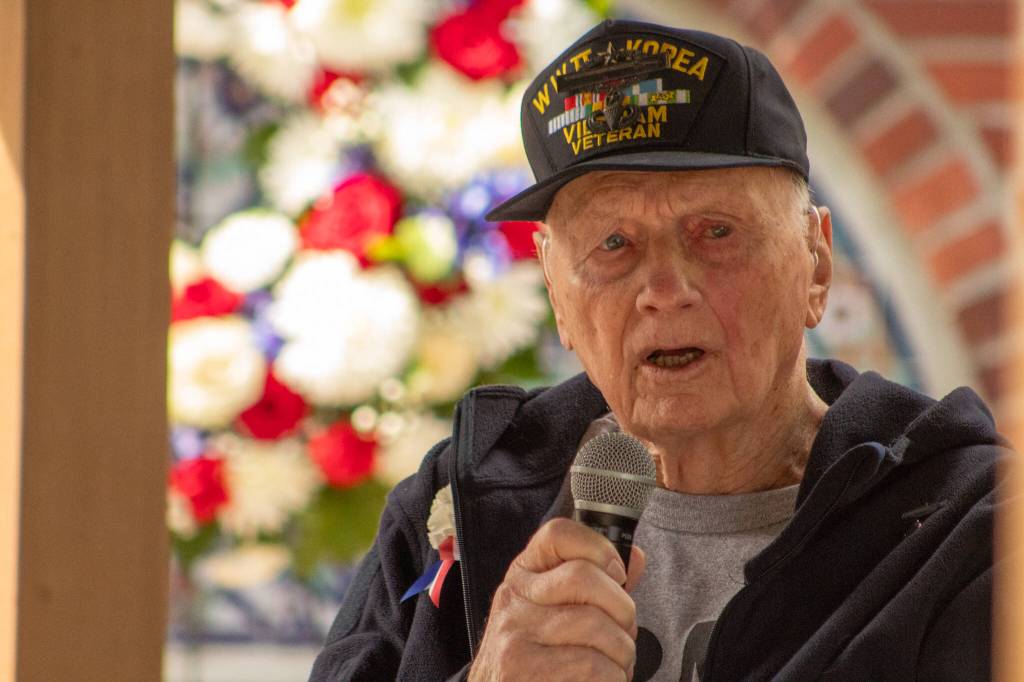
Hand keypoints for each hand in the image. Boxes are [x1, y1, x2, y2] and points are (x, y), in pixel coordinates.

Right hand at [468, 517, 645, 681]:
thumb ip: (595, 586)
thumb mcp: (553, 612)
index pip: (558, 534)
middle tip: (623, 632)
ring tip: (613, 665)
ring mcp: (515, 637)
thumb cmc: (536, 658)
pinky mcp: (525, 673)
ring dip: (622, 653)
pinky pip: (594, 667)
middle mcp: (513, 600)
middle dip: (623, 610)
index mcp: (523, 575)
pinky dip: (613, 678)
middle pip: (585, 578)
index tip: (617, 574)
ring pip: (597, 627)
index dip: (599, 547)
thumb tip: (635, 558)